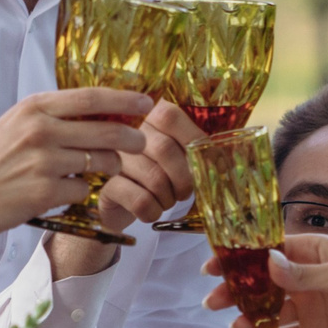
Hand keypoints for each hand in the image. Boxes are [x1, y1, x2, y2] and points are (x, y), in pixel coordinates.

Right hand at [0, 88, 153, 247]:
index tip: (146, 103)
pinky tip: (66, 192)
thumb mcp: (11, 126)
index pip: (91, 97)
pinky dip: (81, 192)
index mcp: (32, 108)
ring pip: (101, 163)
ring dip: (110, 168)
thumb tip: (91, 112)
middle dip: (132, 139)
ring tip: (103, 170)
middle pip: (106, 131)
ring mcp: (44, 162)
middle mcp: (40, 130)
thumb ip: (47, 117)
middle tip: (142, 143)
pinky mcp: (46, 192)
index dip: (124, 100)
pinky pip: (83, 190)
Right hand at [93, 100, 203, 233]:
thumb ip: (196, 150)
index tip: (201, 164)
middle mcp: (127, 133)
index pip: (172, 117)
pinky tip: (152, 210)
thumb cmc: (160, 174)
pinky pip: (140, 201)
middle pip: (165, 150)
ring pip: (154, 178)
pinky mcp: (107, 187)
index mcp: (147, 116)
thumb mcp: (179, 155)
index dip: (193, 141)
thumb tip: (219, 164)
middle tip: (184, 192)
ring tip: (166, 200)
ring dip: (169, 198)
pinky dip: (154, 211)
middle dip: (184, 179)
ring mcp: (114, 159)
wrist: (124, 202)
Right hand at [204, 232, 327, 327]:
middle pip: (262, 283)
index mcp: (313, 252)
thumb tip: (267, 264)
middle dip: (236, 290)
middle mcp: (306, 278)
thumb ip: (305, 274)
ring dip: (248, 316)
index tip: (214, 264)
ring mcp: (309, 306)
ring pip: (269, 310)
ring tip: (234, 325)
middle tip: (212, 300)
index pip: (268, 251)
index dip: (239, 257)